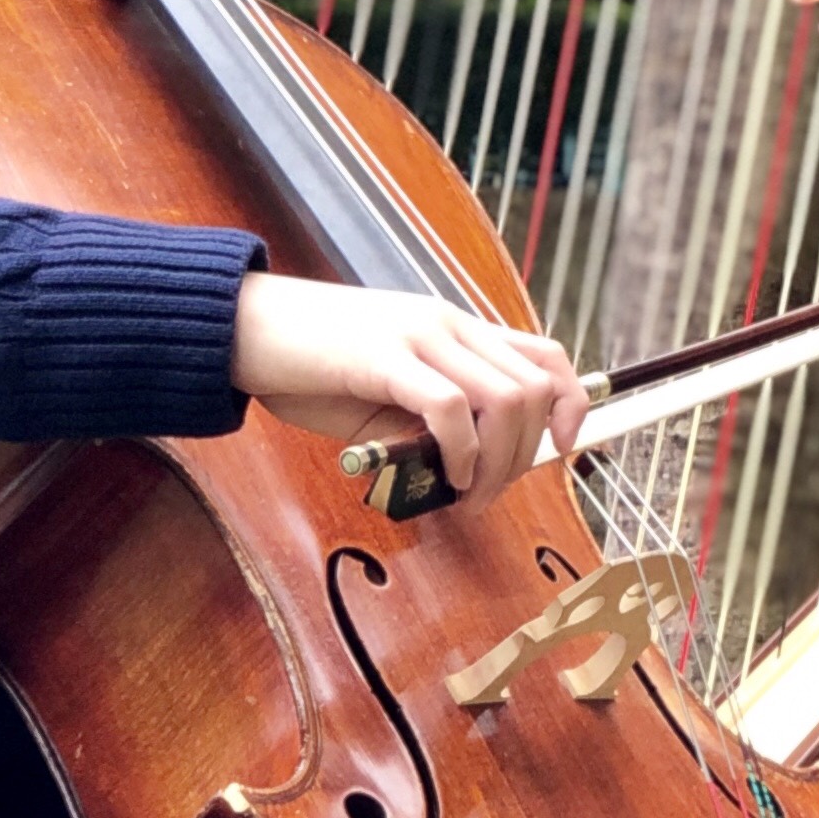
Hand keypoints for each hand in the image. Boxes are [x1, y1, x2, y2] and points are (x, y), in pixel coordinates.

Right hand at [230, 277, 588, 511]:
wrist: (246, 328)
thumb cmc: (311, 363)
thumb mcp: (386, 388)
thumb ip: (429, 414)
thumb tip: (467, 464)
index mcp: (453, 326)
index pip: (544, 353)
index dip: (572, 401)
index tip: (563, 447)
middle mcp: (447, 323)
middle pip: (532, 388)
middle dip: (525, 455)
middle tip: (489, 494)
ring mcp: (418, 335)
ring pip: (504, 398)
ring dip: (497, 463)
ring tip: (468, 493)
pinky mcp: (385, 356)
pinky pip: (450, 406)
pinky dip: (461, 452)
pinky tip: (445, 475)